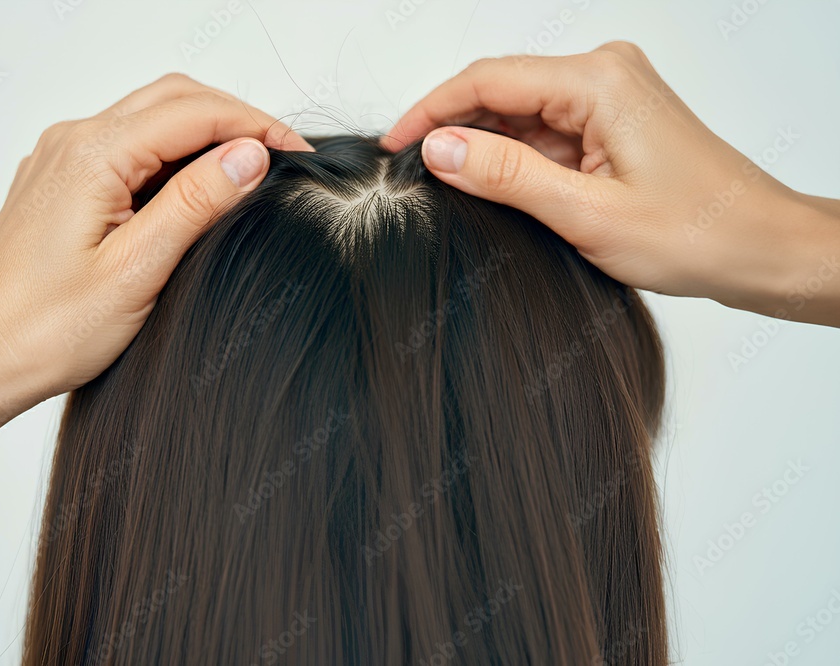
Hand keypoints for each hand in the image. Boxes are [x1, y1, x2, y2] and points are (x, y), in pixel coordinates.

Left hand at [0, 74, 312, 401]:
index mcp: (91, 155)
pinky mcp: (59, 184)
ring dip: (203, 134)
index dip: (255, 126)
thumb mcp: (137, 268)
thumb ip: (194, 203)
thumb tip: (248, 155)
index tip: (297, 154)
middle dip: (234, 119)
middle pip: (172, 99)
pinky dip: (170, 155)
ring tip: (247, 174)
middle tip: (282, 156)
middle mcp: (71, 143)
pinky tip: (193, 190)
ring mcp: (61, 161)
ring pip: (149, 119)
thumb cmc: (44, 330)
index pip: (194, 113)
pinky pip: (126, 147)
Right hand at [381, 42, 839, 325]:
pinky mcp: (612, 121)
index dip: (431, 111)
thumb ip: (506, 176)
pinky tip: (496, 189)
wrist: (760, 248)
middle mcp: (604, 75)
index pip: (489, 79)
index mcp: (599, 82)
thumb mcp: (585, 213)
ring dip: (485, 147)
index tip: (395, 146)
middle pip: (501, 90)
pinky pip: (545, 130)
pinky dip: (516, 158)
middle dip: (454, 130)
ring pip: (521, 113)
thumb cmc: (696, 233)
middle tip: (414, 176)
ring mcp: (610, 96)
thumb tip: (440, 148)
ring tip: (451, 190)